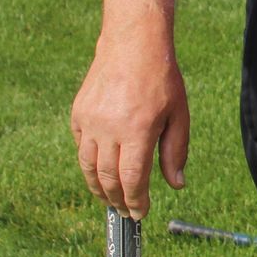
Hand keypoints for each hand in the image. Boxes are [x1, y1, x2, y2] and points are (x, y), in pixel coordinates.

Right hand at [69, 28, 188, 220]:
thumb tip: (176, 184)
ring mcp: (89, 121)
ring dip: (98, 187)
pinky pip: (80, 147)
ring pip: (88, 166)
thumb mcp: (178, 113)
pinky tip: (100, 169)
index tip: (140, 213)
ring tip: (109, 199)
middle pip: (107, 177)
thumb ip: (175, 151)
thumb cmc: (162, 78)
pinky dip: (89, 163)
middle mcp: (108, 128)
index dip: (136, 201)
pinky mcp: (78, 113)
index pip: (132, 179)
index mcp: (137, 129)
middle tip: (124, 211)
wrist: (133, 43)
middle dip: (116, 199)